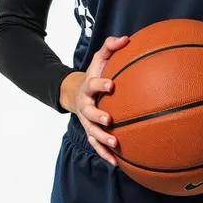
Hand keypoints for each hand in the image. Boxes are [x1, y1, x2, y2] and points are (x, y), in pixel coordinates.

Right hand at [66, 35, 128, 166]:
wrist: (76, 93)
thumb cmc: (96, 74)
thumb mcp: (100, 58)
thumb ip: (110, 46)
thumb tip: (126, 38)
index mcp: (88, 86)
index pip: (92, 84)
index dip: (100, 85)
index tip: (112, 85)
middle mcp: (85, 105)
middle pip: (89, 112)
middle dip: (98, 116)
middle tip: (110, 119)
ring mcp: (87, 121)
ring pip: (92, 132)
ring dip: (102, 139)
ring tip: (116, 144)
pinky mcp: (91, 132)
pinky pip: (97, 145)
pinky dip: (105, 154)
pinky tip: (116, 163)